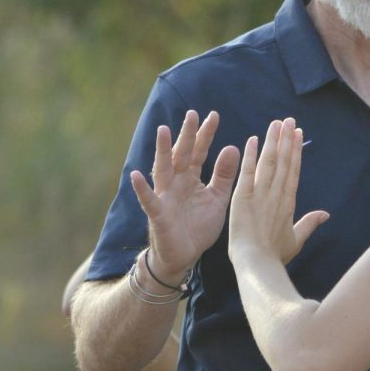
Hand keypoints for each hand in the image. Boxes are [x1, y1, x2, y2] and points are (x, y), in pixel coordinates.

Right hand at [130, 110, 239, 277]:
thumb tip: (233, 147)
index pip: (199, 151)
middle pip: (181, 154)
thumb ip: (224, 175)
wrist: (184, 257)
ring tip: (163, 131)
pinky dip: (142, 189)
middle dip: (186, 135)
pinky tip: (136, 175)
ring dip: (162, 151)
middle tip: (191, 113)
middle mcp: (176, 183)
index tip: (213, 115)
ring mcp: (165, 197)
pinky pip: (148, 200)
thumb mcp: (217, 198)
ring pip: (163, 170)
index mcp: (191, 178)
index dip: (205, 135)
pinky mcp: (158, 215)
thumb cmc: (199, 226)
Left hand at [228, 119, 326, 266]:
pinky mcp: (243, 197)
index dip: (296, 151)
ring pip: (269, 162)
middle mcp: (277, 194)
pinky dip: (250, 156)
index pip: (293, 171)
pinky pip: (247, 172)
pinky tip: (252, 140)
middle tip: (289, 120)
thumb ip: (309, 224)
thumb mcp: (296, 240)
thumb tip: (326, 215)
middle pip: (284, 161)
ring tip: (276, 123)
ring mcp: (261, 195)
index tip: (298, 134)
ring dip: (273, 141)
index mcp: (289, 203)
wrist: (258, 264)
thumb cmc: (275, 256)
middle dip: (287, 139)